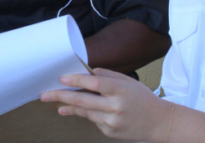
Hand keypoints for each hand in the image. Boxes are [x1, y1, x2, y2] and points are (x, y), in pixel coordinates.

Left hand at [40, 68, 171, 142]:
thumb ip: (108, 76)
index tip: (62, 79)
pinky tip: (88, 111)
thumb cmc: (142, 98)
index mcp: (121, 90)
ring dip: (69, 107)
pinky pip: (94, 121)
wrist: (160, 123)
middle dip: (61, 97)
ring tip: (56, 105)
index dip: (77, 81)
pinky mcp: (110, 132)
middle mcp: (116, 107)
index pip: (94, 84)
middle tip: (44, 95)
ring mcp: (112, 121)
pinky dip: (89, 115)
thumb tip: (87, 73)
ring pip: (85, 113)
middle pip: (83, 101)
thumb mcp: (129, 82)